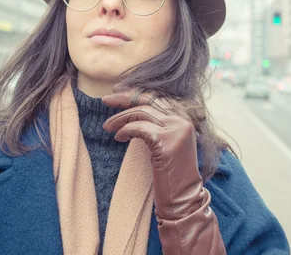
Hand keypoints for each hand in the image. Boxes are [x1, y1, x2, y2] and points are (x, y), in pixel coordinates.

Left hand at [102, 92, 202, 218]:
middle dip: (124, 98)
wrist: (183, 197)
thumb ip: (160, 124)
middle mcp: (183, 120)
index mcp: (185, 118)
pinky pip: (138, 128)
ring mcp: (176, 130)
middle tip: (105, 100)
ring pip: (141, 112)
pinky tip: (118, 137)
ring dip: (120, 118)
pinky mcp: (165, 142)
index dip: (136, 94)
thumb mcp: (170, 142)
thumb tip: (135, 110)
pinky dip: (125, 130)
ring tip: (107, 127)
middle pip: (149, 100)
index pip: (157, 98)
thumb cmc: (172, 173)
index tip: (117, 94)